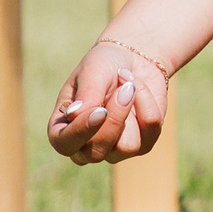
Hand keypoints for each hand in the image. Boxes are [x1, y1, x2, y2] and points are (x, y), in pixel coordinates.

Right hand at [47, 40, 168, 164]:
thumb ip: (86, 93)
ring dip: (132, 109)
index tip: (100, 110)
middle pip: (97, 152)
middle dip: (114, 119)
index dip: (81, 131)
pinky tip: (139, 90)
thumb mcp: (93, 70)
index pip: (64, 144)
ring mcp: (115, 149)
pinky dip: (148, 104)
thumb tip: (74, 114)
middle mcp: (86, 146)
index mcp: (62, 129)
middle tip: (124, 87)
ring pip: (127, 147)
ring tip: (129, 85)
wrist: (134, 59)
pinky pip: (150, 131)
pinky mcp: (142, 143)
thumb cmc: (104, 65)